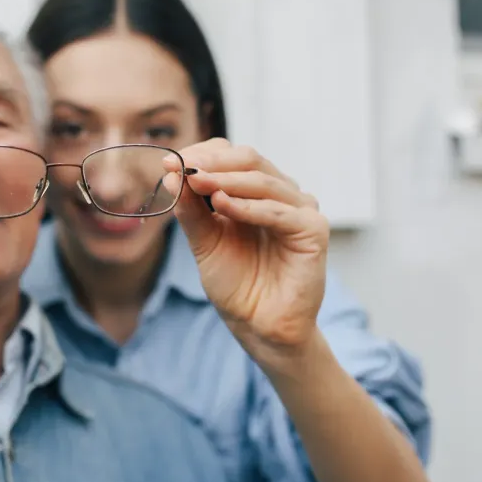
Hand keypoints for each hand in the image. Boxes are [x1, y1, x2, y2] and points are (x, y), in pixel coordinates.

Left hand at [163, 138, 328, 359]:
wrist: (258, 325)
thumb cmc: (236, 285)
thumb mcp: (204, 242)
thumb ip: (191, 211)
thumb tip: (172, 176)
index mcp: (254, 192)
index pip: (231, 156)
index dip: (201, 155)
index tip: (168, 164)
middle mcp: (280, 195)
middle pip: (248, 160)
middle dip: (211, 162)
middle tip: (181, 167)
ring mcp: (300, 209)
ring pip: (263, 181)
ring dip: (226, 180)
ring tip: (196, 182)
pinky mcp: (313, 230)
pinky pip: (280, 211)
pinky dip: (249, 206)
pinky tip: (221, 205)